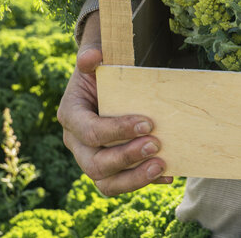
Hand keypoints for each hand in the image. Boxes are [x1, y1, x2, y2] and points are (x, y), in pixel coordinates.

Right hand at [57, 11, 171, 195]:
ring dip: (135, 179)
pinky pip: (123, 184)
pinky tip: (169, 175)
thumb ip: (92, 55)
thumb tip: (92, 57)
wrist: (110, 82)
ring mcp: (92, 159)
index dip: (117, 131)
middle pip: (95, 164)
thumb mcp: (98, 58)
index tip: (148, 122)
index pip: (89, 132)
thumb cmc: (105, 70)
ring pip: (106, 183)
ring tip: (162, 166)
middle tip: (156, 144)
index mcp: (71, 115)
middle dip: (127, 158)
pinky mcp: (110, 169)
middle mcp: (77, 143)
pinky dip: (146, 182)